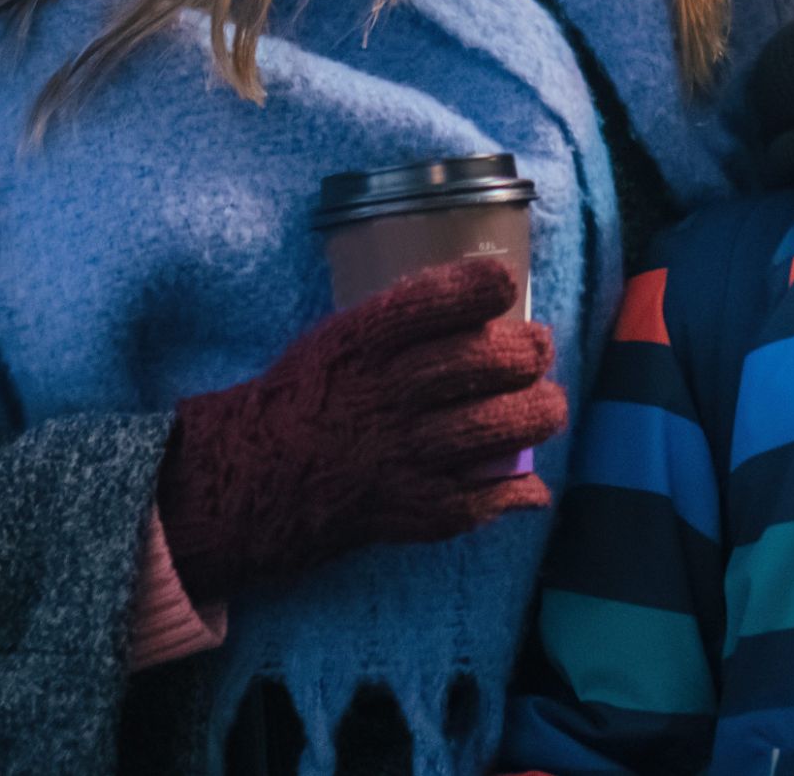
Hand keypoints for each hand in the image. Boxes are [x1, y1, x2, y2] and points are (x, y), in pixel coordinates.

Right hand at [157, 256, 564, 595]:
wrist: (246, 479)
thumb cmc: (302, 398)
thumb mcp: (336, 338)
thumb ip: (401, 320)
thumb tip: (481, 301)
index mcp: (360, 343)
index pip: (435, 301)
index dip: (483, 287)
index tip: (504, 286)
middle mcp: (383, 394)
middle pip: (480, 362)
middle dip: (527, 352)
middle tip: (538, 349)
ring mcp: (398, 454)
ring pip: (493, 428)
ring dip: (536, 414)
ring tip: (547, 406)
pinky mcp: (406, 508)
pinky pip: (477, 500)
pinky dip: (514, 491)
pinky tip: (530, 484)